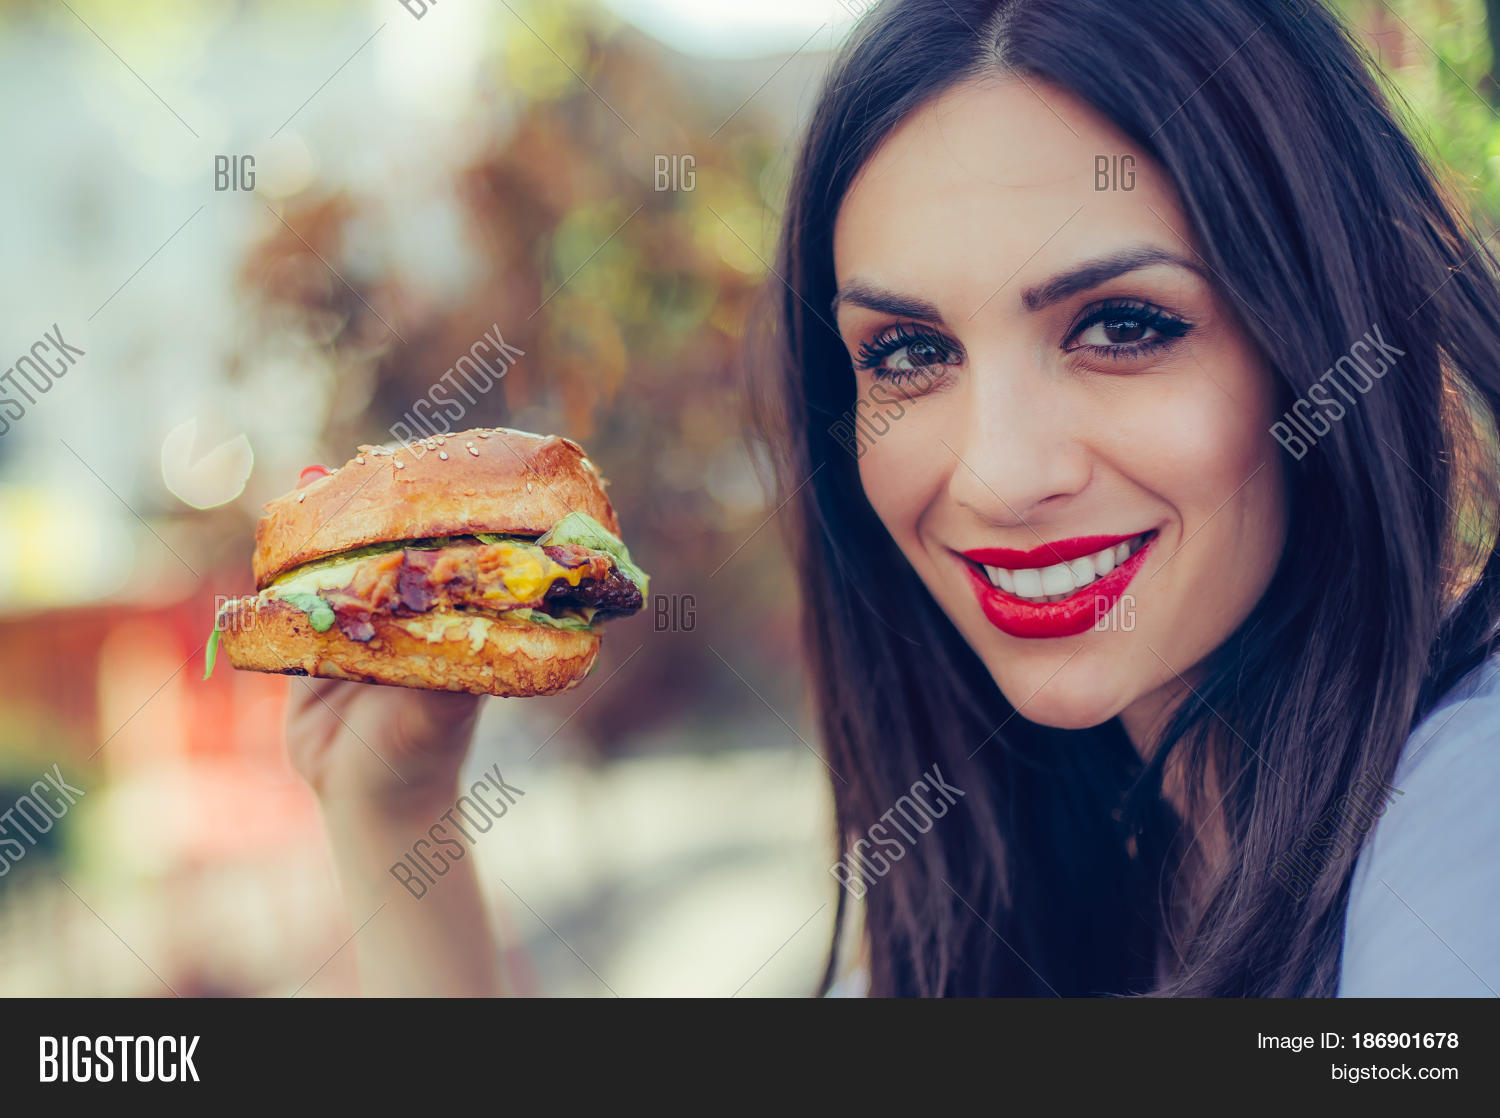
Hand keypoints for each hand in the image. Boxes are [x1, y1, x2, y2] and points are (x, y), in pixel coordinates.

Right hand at [279, 465, 480, 807]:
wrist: (369, 802)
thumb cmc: (423, 748)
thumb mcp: (443, 699)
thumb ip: (446, 652)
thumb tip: (459, 593)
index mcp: (445, 612)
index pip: (442, 546)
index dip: (435, 507)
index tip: (426, 466)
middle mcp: (402, 608)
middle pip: (385, 544)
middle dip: (371, 506)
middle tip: (355, 465)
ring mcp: (353, 621)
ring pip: (334, 563)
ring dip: (322, 527)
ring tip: (312, 482)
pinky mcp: (307, 642)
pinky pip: (288, 598)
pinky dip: (280, 567)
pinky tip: (276, 531)